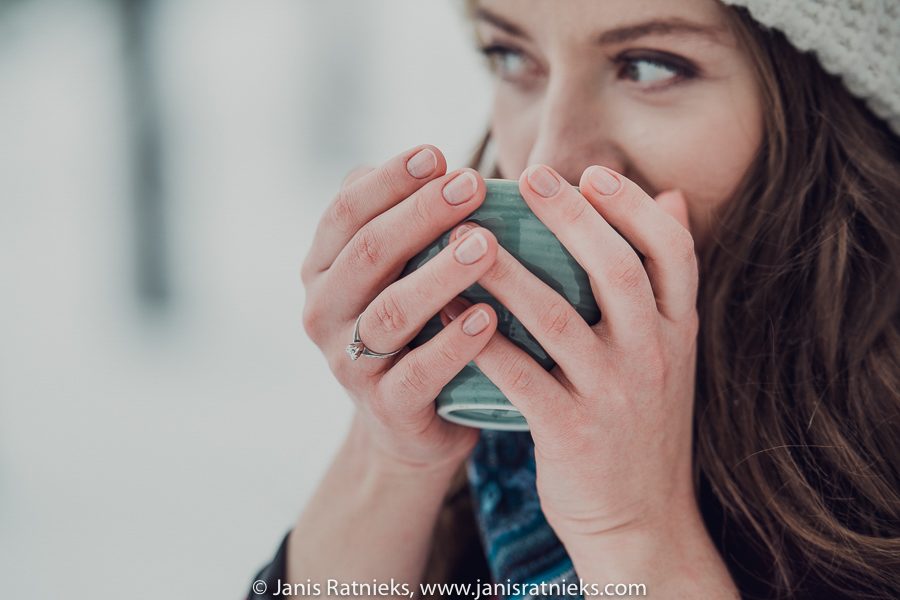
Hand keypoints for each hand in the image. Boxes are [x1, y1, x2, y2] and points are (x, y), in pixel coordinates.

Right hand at [301, 144, 499, 475]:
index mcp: (322, 269)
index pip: (346, 212)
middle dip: (422, 214)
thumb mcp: (392, 270)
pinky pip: (419, 372)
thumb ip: (398, 220)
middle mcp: (324, 312)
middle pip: (368, 252)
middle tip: (474, 185)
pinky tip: (489, 315)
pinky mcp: (386, 407)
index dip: (390, 180)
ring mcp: (350, 364)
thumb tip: (436, 165)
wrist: (405, 419)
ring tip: (487, 245)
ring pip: (391, 311)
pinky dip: (454, 343)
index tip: (439, 155)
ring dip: (441, 274)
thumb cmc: (410, 323)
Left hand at [443, 164, 700, 541]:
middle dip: (572, 217)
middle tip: (528, 176)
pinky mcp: (571, 432)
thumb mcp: (672, 352)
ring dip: (508, 271)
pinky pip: (518, 375)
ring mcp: (613, 395)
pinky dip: (481, 340)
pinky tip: (449, 310)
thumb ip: (665, 279)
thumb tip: (670, 195)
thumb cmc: (641, 422)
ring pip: (557, 317)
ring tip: (466, 234)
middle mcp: (654, 356)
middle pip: (617, 269)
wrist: (639, 518)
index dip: (634, 206)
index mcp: (679, 331)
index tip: (592, 173)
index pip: (674, 251)